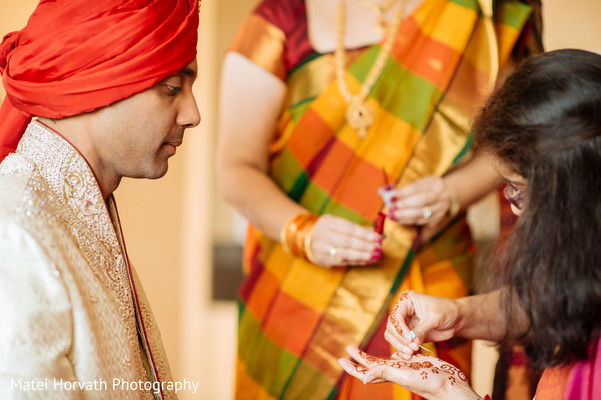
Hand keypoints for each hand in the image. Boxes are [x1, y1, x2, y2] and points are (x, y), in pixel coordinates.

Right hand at [309, 214, 382, 267]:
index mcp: (328, 222)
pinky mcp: (323, 260)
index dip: (364, 234)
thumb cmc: (328, 229)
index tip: (378, 237)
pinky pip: (343, 262)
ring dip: (362, 255)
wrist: (304, 237)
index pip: (349, 228)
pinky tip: (368, 260)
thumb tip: (378, 232)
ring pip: (345, 253)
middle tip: (379, 248)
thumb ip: (357, 228)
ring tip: (375, 255)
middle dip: (365, 246)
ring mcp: (322, 249)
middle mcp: (323, 235)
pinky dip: (357, 261)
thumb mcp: (338, 223)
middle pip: (347, 242)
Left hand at [339, 347, 480, 399]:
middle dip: (360, 358)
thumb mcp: (406, 375)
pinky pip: (402, 356)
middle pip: (374, 364)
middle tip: (348, 348)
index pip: (367, 371)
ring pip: (387, 360)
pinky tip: (394, 348)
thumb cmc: (431, 383)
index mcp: (391, 374)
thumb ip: (386, 373)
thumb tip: (364, 377)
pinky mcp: (418, 362)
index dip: (354, 366)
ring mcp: (407, 367)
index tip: (341, 358)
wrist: (453, 385)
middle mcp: (397, 371)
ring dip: (375, 355)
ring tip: (367, 350)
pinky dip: (396, 350)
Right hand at [385, 290, 460, 359]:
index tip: (410, 339)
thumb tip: (412, 341)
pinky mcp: (409, 336)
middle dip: (400, 339)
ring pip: (393, 337)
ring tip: (412, 353)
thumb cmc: (446, 311)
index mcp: (406, 301)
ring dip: (400, 346)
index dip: (400, 328)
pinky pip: (401, 344)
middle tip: (412, 348)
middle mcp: (402, 312)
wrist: (456, 319)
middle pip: (391, 327)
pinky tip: (410, 356)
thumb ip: (422, 329)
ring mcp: (405, 324)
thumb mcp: (434, 318)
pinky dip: (403, 351)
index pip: (395, 315)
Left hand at [386, 176, 457, 237]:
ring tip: (391, 215)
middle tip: (391, 208)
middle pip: (421, 201)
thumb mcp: (420, 184)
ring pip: (420, 214)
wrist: (447, 196)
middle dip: (404, 205)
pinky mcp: (438, 219)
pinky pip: (421, 221)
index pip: (417, 188)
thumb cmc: (427, 189)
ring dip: (404, 216)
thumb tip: (383, 192)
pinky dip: (408, 221)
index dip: (403, 193)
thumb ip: (404, 189)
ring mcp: (441, 209)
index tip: (391, 197)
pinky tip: (398, 219)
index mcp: (435, 184)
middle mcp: (441, 196)